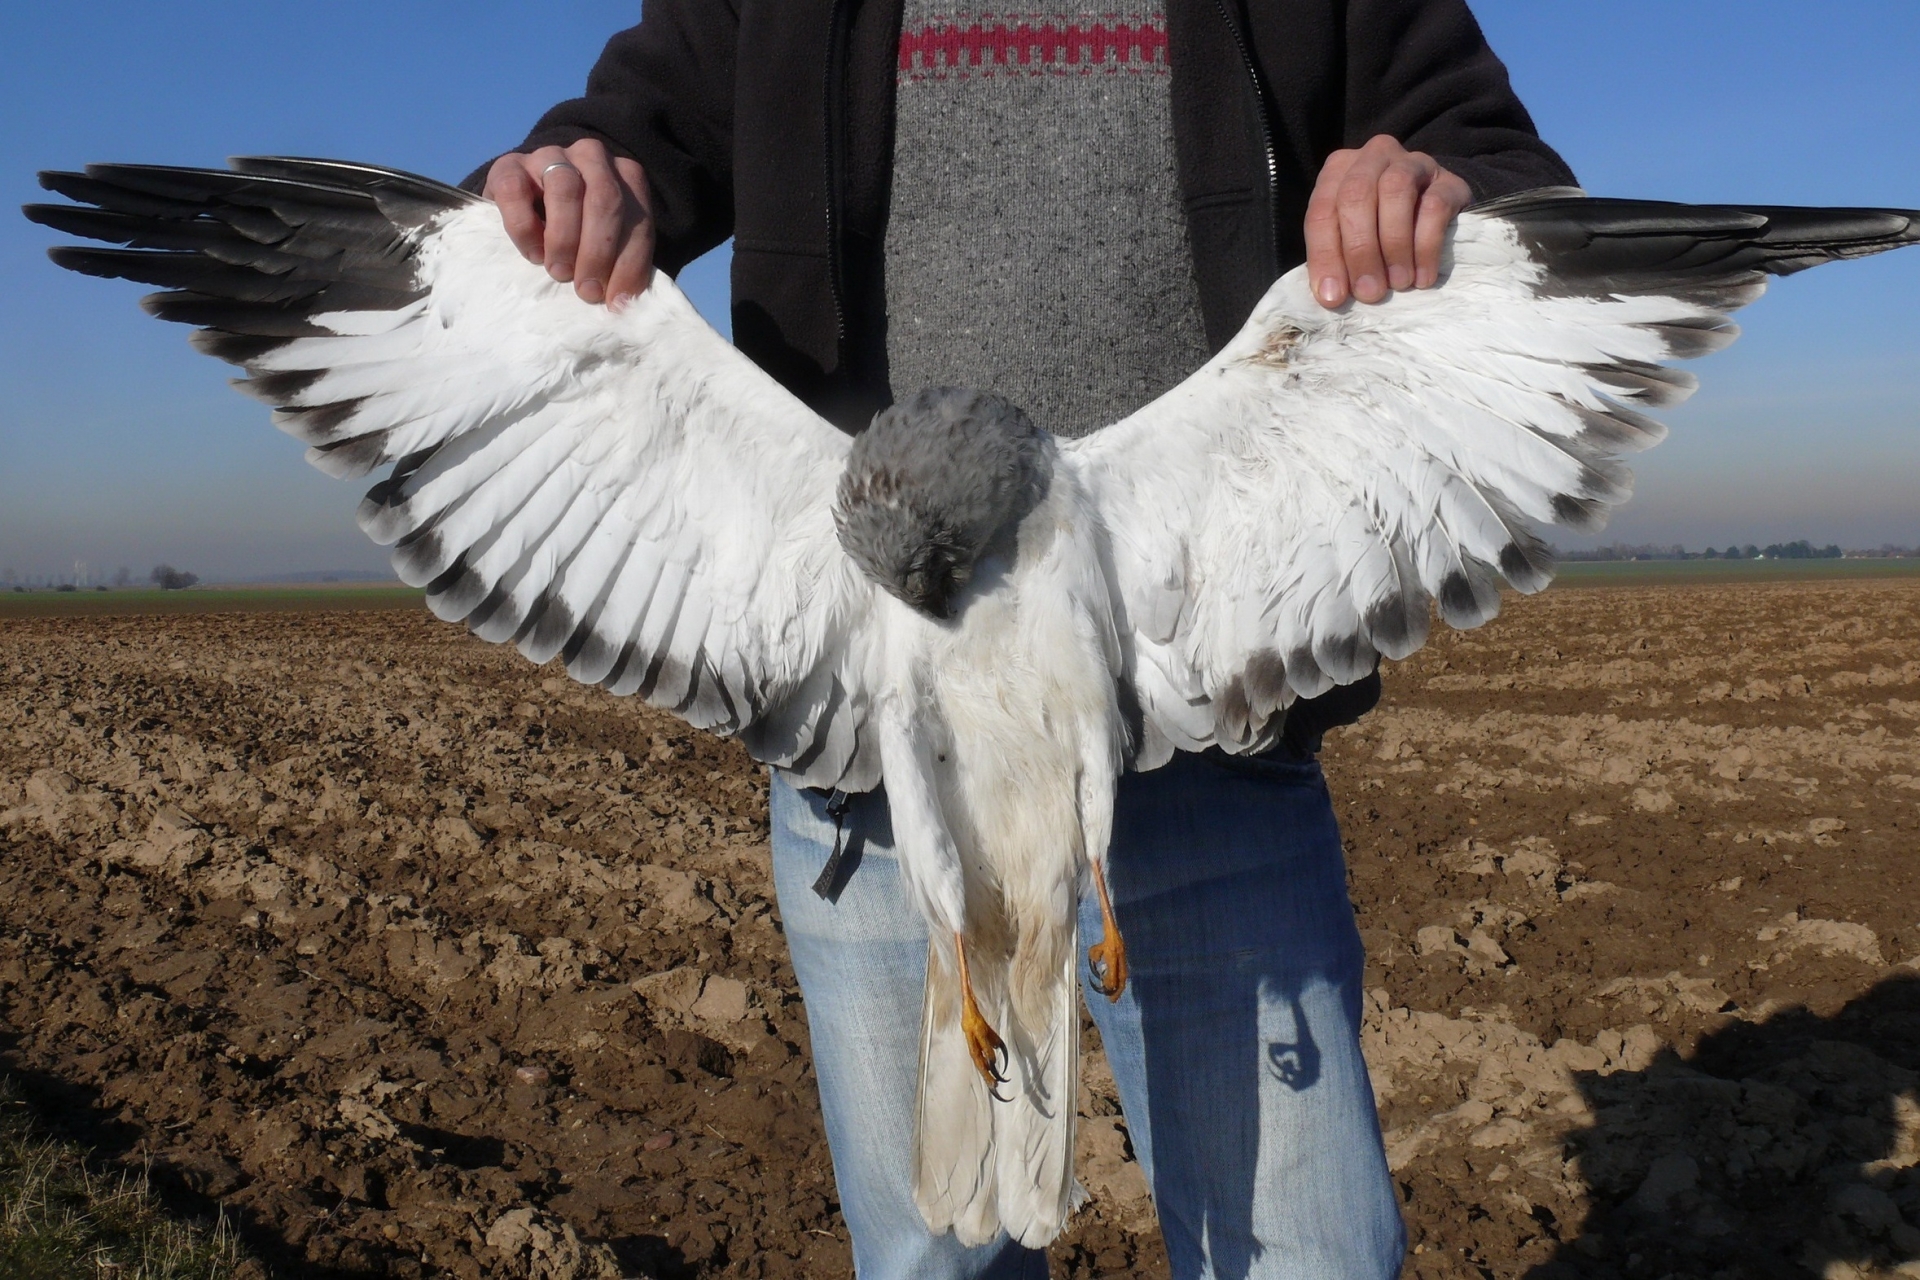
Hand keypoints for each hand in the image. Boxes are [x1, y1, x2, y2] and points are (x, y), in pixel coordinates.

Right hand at [485, 139, 654, 308]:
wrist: (524, 202)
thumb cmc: (574, 231)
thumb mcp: (604, 242)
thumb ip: (618, 260)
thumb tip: (622, 303)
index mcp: (625, 176)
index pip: (638, 220)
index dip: (630, 264)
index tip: (617, 300)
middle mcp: (592, 157)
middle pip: (606, 200)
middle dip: (598, 252)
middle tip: (587, 290)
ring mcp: (550, 156)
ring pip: (565, 188)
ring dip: (564, 238)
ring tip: (560, 272)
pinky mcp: (509, 164)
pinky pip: (516, 190)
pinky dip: (525, 227)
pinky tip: (532, 253)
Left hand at [1305, 134, 1470, 307]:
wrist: (1435, 209)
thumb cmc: (1379, 227)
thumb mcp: (1349, 238)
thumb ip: (1336, 258)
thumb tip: (1332, 296)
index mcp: (1338, 169)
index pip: (1322, 211)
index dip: (1325, 255)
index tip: (1334, 296)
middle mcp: (1373, 156)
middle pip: (1356, 195)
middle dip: (1360, 250)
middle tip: (1370, 292)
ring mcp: (1413, 163)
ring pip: (1396, 191)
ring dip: (1394, 245)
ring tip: (1398, 283)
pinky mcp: (1448, 180)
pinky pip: (1435, 207)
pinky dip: (1426, 247)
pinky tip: (1422, 277)